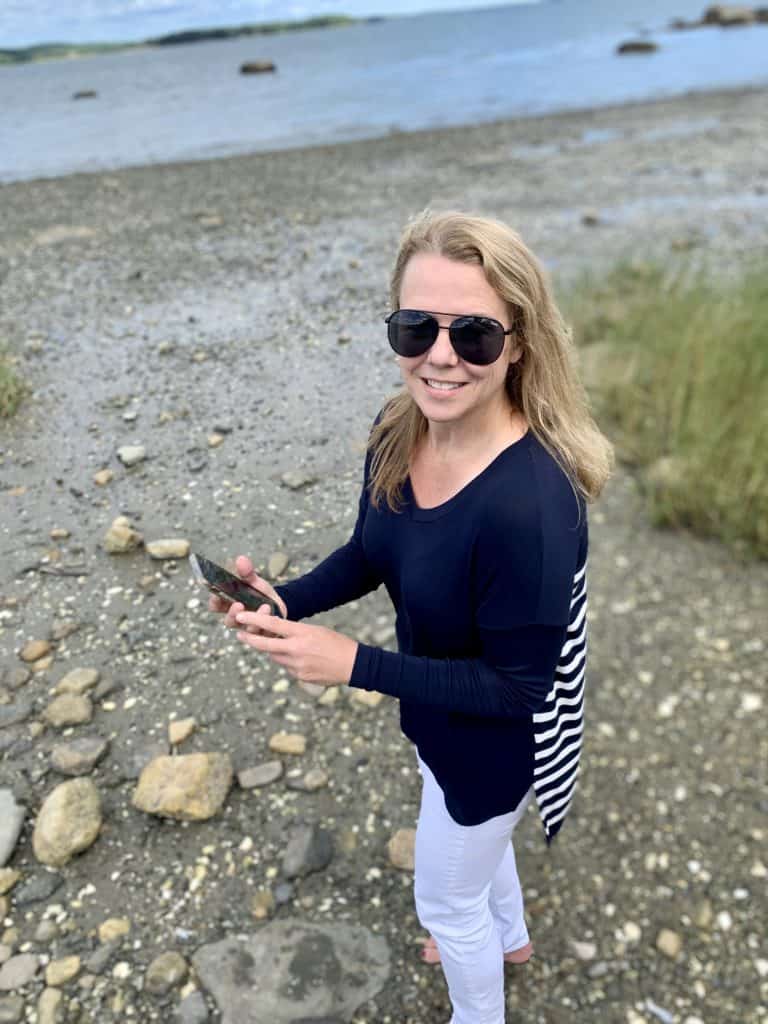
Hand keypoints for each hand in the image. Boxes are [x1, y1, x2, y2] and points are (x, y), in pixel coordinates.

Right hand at [208, 554, 287, 634]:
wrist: (278, 603)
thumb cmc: (259, 591)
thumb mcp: (253, 580)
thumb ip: (247, 572)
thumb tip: (241, 559)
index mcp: (228, 605)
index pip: (215, 606)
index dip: (214, 602)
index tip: (216, 596)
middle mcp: (236, 618)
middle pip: (229, 621)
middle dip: (233, 614)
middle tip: (239, 604)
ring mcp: (249, 628)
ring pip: (247, 629)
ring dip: (254, 620)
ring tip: (264, 607)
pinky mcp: (263, 634)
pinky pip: (263, 633)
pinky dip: (267, 624)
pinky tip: (271, 613)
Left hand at [233, 612, 357, 686]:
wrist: (352, 664)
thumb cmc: (336, 643)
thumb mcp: (315, 630)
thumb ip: (295, 632)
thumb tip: (277, 634)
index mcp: (302, 633)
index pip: (272, 625)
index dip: (253, 620)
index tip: (240, 617)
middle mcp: (296, 649)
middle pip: (265, 645)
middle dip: (250, 639)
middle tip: (240, 635)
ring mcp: (297, 665)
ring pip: (275, 657)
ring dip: (273, 651)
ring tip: (285, 646)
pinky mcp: (299, 676)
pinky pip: (286, 667)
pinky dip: (287, 662)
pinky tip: (301, 659)